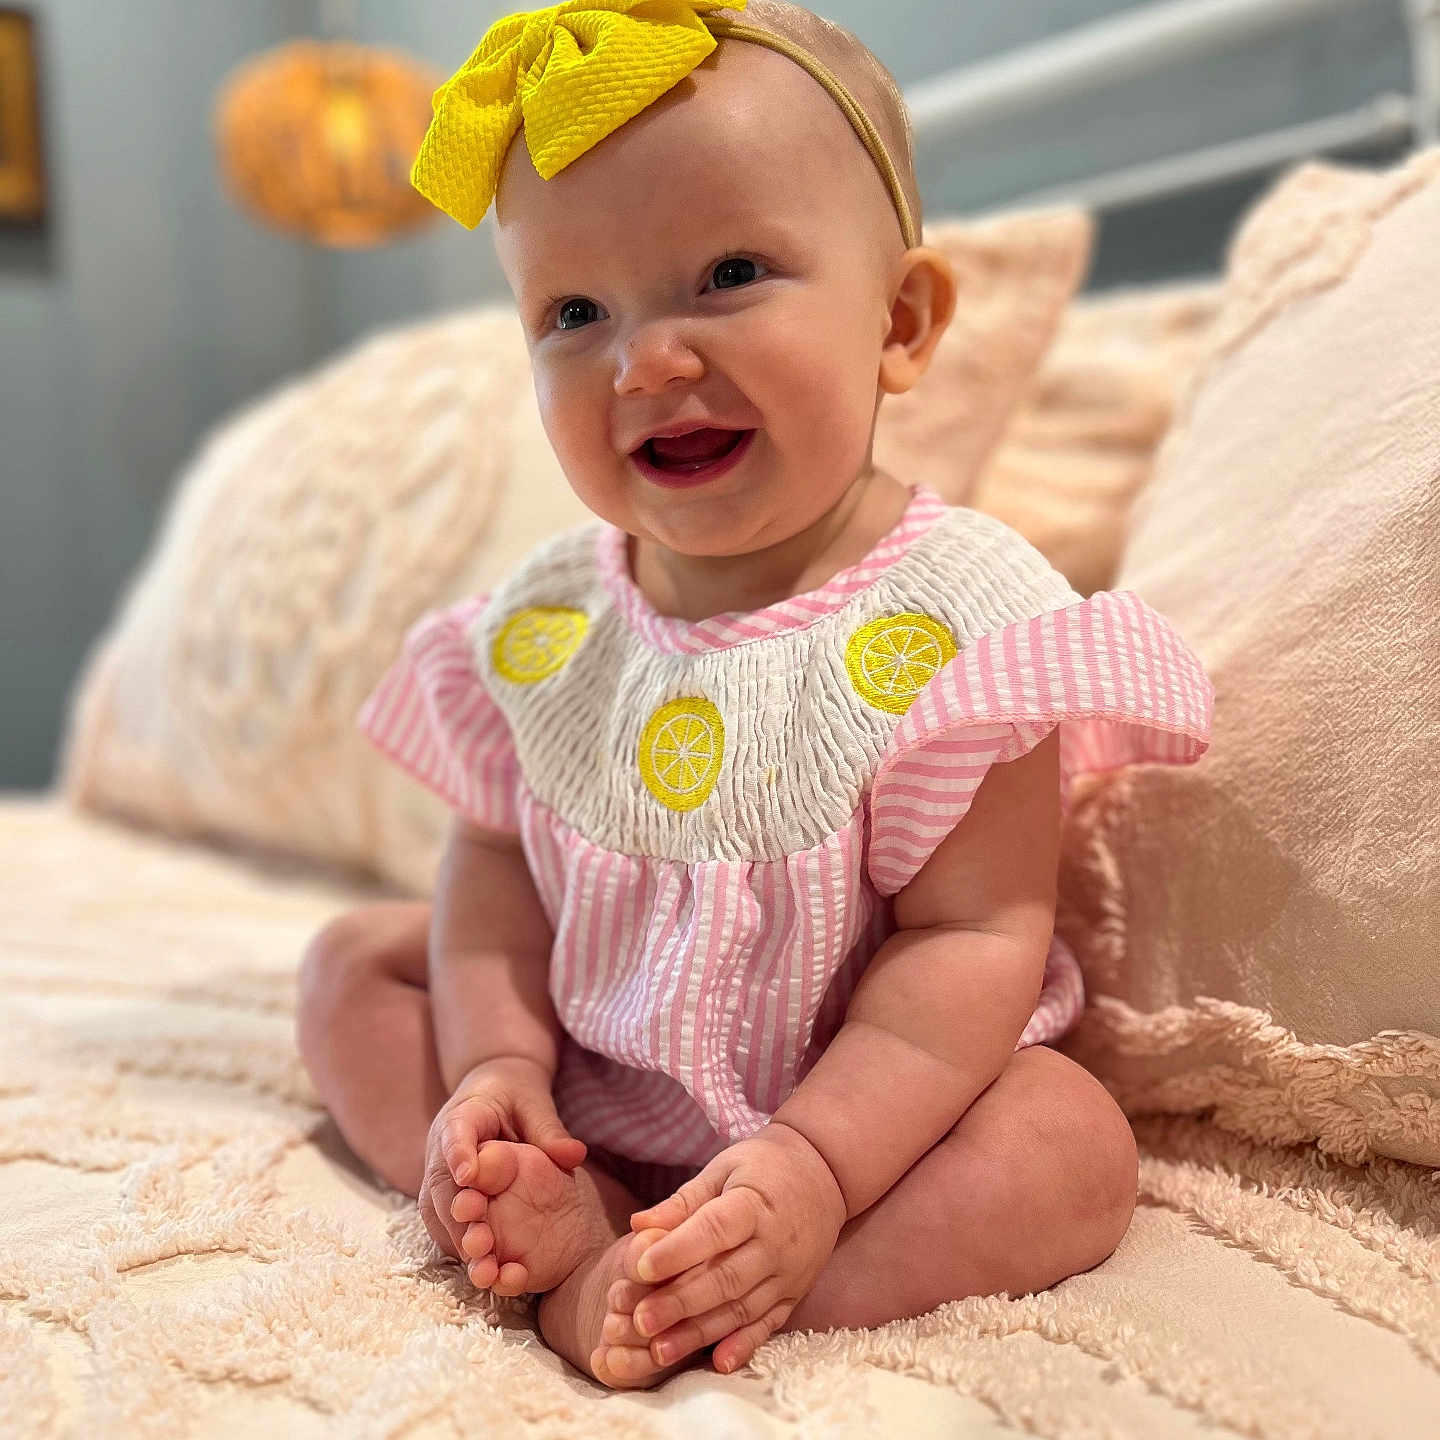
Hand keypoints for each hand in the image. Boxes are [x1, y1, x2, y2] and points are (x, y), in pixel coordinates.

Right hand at [417, 1056, 586, 1259]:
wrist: (494, 1092)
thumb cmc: (514, 1095)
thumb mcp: (534, 1103)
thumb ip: (549, 1129)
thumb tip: (575, 1155)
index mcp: (463, 1116)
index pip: (456, 1132)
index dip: (459, 1154)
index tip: (468, 1176)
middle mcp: (442, 1150)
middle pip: (440, 1183)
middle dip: (457, 1214)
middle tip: (479, 1240)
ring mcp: (440, 1176)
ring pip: (437, 1210)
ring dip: (457, 1239)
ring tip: (483, 1267)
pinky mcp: (444, 1199)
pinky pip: (444, 1224)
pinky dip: (460, 1246)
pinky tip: (483, 1269)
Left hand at [622, 1123, 846, 1373]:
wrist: (825, 1175)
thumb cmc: (764, 1166)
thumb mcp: (724, 1168)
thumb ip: (684, 1201)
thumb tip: (638, 1225)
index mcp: (755, 1204)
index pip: (715, 1229)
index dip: (678, 1250)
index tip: (641, 1267)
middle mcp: (776, 1243)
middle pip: (726, 1278)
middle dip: (680, 1302)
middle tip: (639, 1319)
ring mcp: (789, 1274)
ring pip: (742, 1309)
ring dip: (700, 1333)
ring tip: (659, 1350)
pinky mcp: (794, 1294)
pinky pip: (769, 1325)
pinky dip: (744, 1346)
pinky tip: (718, 1363)